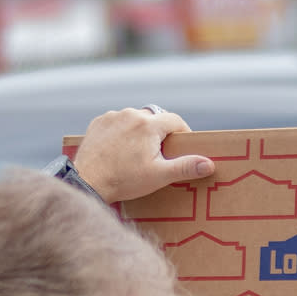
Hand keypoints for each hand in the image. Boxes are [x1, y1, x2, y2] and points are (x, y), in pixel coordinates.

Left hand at [73, 107, 214, 203]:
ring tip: (137, 153)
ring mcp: (112, 117)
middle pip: (155, 118)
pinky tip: (120, 150)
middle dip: (160, 133)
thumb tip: (208, 164)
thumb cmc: (123, 180)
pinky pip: (117, 122)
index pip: (175, 121)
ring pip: (135, 120)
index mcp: (148, 124)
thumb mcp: (159, 176)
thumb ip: (185, 167)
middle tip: (159, 154)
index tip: (182, 147)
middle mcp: (131, 114)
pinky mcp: (98, 122)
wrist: (87, 181)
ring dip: (140, 131)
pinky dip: (122, 132)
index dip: (182, 133)